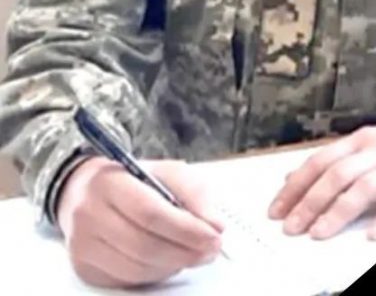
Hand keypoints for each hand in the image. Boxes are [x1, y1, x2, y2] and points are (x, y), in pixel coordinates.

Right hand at [57, 156, 225, 288]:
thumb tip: (214, 225)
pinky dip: (155, 274)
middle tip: (211, 250)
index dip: (185, 228)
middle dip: (185, 251)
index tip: (214, 235)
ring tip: (194, 254)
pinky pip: (127, 281)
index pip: (150, 212)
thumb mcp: (165, 172)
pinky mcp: (85, 269)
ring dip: (173, 265)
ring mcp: (83, 246)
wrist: (86, 192)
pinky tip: (169, 261)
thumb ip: (193, 193)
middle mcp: (90, 215)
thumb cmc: (133, 181)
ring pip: (137, 269)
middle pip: (144, 245)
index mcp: (110, 183)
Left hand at [267, 117, 375, 241]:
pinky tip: (375, 234)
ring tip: (320, 233)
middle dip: (310, 203)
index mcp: (363, 139)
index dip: (296, 186)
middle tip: (292, 227)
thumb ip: (337, 160)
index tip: (277, 209)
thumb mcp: (371, 144)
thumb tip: (294, 176)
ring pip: (365, 187)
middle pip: (338, 175)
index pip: (321, 161)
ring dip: (339, 212)